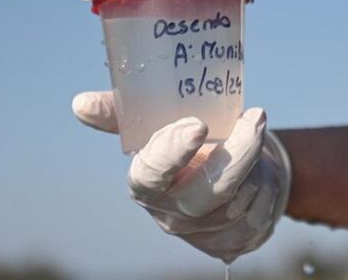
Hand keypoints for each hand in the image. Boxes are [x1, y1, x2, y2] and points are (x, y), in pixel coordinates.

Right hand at [72, 92, 291, 262]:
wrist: (226, 175)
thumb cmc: (188, 143)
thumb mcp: (157, 123)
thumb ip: (121, 112)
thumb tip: (79, 103)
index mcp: (145, 184)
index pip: (151, 174)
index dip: (172, 152)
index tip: (198, 124)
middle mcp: (171, 214)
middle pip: (205, 194)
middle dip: (236, 155)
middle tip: (255, 118)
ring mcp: (203, 233)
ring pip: (239, 199)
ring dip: (256, 162)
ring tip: (255, 134)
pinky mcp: (233, 244)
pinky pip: (259, 214)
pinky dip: (268, 185)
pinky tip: (263, 169)